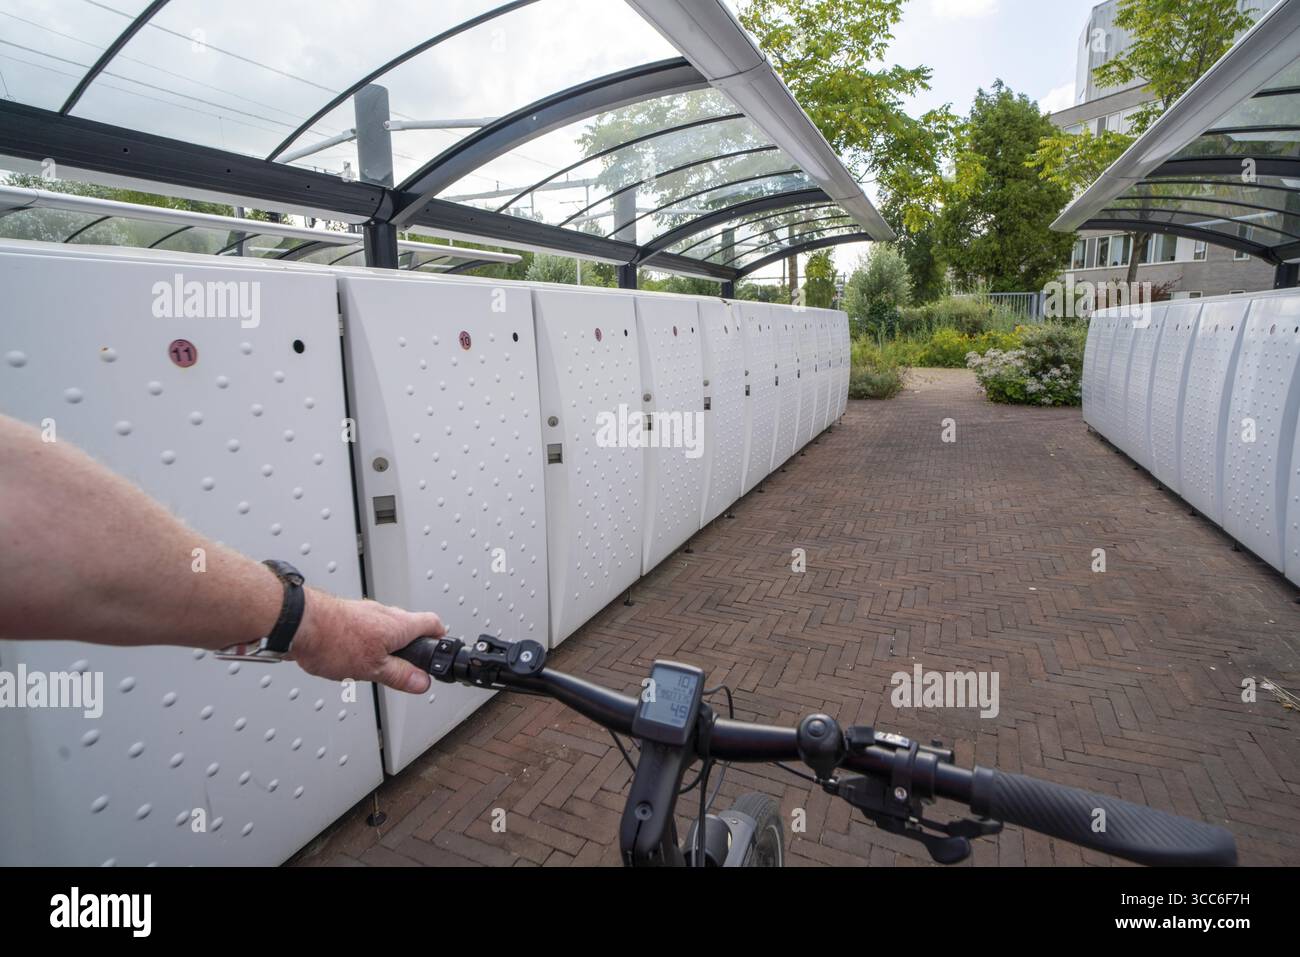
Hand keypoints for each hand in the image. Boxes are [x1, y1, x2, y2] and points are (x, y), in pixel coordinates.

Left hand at [288, 589, 444, 694]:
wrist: (300, 623)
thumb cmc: (333, 640)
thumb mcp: (373, 669)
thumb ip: (400, 676)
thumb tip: (422, 682)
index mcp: (399, 625)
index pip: (433, 623)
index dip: (440, 637)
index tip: (439, 650)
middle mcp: (385, 613)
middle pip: (410, 626)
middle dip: (410, 647)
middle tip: (406, 667)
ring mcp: (366, 611)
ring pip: (386, 627)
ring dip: (386, 645)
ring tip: (375, 666)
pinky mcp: (348, 613)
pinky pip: (367, 627)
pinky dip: (367, 641)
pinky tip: (352, 656)